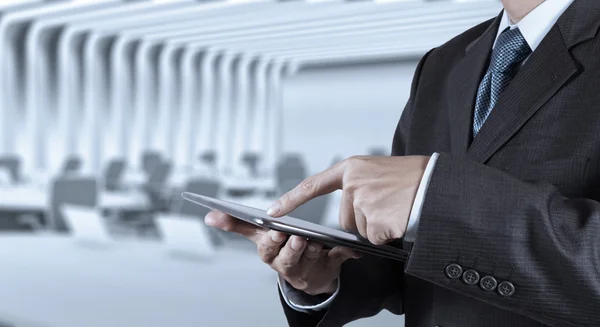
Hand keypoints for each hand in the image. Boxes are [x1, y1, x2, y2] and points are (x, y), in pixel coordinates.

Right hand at [205, 211, 359, 295]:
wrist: (308, 273)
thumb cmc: (282, 248)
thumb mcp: (259, 235)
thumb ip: (237, 224)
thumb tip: (209, 215)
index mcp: (268, 252)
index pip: (263, 246)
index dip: (269, 241)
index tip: (274, 232)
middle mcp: (284, 263)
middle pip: (285, 257)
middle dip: (290, 247)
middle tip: (295, 236)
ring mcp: (305, 269)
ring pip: (307, 260)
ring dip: (311, 250)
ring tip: (316, 239)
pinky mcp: (325, 270)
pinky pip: (335, 261)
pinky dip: (342, 255)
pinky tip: (349, 250)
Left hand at [267, 155, 428, 244]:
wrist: (439, 186)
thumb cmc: (414, 179)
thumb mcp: (379, 172)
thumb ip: (359, 185)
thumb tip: (349, 209)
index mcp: (352, 168)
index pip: (313, 185)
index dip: (292, 199)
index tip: (273, 211)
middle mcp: (353, 183)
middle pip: (345, 218)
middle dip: (364, 219)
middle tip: (388, 204)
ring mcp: (363, 202)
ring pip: (360, 230)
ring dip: (376, 226)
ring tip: (395, 209)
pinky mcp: (374, 221)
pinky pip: (373, 238)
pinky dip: (386, 234)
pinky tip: (399, 219)